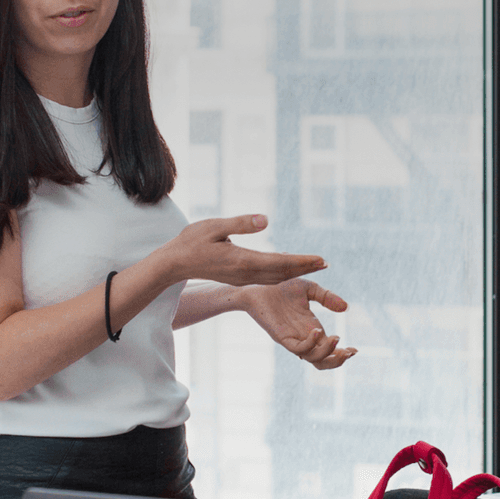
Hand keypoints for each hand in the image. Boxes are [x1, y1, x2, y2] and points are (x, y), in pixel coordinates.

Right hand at [155, 215, 325, 286]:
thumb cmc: (191, 241)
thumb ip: (241, 224)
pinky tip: (288, 269)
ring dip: (295, 272)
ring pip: (275, 277)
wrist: (174, 264)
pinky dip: (282, 274)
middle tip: (326, 264)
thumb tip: (266, 220)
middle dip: (304, 268)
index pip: (279, 262)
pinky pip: (266, 278)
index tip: (320, 260)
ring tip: (313, 267)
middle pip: (282, 273)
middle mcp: (245, 273)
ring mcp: (241, 278)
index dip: (302, 261)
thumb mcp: (214, 226)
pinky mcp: (238, 277)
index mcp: (242, 260)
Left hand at [241, 279, 356, 369]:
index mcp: (312, 329)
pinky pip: (298, 349)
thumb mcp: (310, 289)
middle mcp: (304, 338)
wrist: (259, 284)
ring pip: (312, 359)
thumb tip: (346, 308)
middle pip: (322, 362)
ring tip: (337, 339)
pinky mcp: (282, 337)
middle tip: (349, 352)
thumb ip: (327, 297)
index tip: (356, 350)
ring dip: (327, 353)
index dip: (342, 353)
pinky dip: (310, 344)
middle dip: (337, 361)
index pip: (329, 349)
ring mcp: (293, 339)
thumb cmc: (282, 287)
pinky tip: (317, 330)